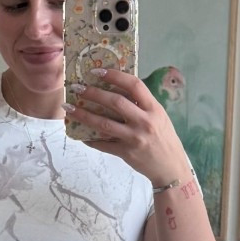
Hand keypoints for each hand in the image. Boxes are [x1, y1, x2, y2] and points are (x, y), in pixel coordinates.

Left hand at [67, 67, 189, 184]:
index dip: (114, 75)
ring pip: (103, 124)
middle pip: (115, 102)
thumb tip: (116, 90)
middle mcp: (144, 121)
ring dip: (83, 114)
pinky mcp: (126, 153)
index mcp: (154, 108)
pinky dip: (89, 139)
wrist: (171, 168)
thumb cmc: (164, 139)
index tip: (97, 72)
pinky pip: (103, 145)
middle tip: (76, 88)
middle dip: (93, 93)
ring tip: (68, 108)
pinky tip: (79, 134)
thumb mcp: (159, 117)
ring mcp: (134, 138)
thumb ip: (142, 105)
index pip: (134, 85)